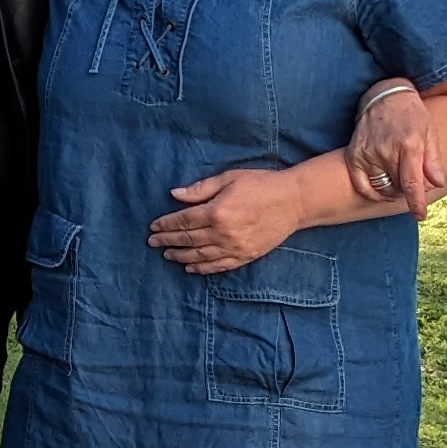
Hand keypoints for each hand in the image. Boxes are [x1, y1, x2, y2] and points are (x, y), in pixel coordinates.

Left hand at [152, 168, 307, 275]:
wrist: (294, 201)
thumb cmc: (262, 184)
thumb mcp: (230, 179)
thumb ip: (201, 189)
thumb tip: (175, 194)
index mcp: (217, 212)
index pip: (183, 221)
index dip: (166, 224)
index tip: (153, 227)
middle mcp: (223, 233)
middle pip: (188, 239)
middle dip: (167, 241)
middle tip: (152, 243)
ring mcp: (235, 248)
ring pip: (200, 256)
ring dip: (180, 256)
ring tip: (166, 255)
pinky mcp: (245, 256)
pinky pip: (219, 266)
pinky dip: (202, 269)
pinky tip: (190, 268)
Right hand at [347, 82, 441, 213]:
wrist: (385, 96)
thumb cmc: (412, 115)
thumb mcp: (430, 133)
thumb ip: (433, 160)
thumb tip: (437, 184)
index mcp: (408, 146)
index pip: (411, 184)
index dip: (416, 203)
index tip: (420, 215)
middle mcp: (386, 151)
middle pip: (398, 188)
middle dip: (408, 190)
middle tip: (413, 180)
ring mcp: (367, 154)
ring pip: (381, 188)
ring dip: (392, 191)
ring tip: (399, 180)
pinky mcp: (354, 155)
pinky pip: (362, 185)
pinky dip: (372, 192)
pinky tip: (381, 188)